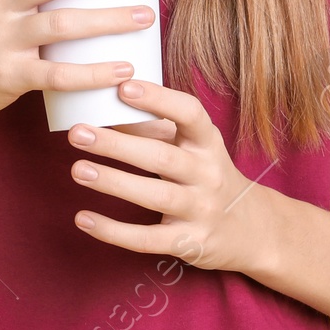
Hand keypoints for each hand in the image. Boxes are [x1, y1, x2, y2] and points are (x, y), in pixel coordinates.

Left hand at [66, 80, 273, 272]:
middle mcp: (207, 174)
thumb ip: (157, 130)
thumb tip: (105, 105)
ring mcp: (200, 210)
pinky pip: (148, 239)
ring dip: (113, 182)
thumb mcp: (194, 148)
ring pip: (155, 196)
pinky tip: (84, 219)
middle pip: (162, 157)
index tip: (123, 87)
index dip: (158, 99)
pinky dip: (114, 231)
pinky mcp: (189, 243)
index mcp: (207, 143)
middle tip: (78, 132)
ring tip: (78, 169)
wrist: (251, 229)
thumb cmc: (207, 175)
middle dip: (117, 144)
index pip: (189, 113)